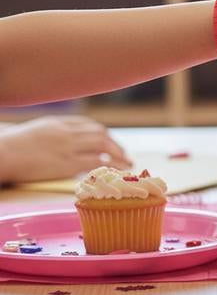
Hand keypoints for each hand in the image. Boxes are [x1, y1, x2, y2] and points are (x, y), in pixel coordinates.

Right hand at [0, 116, 130, 182]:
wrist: (1, 154)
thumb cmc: (11, 146)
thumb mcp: (37, 130)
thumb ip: (56, 132)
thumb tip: (72, 141)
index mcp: (59, 122)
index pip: (88, 124)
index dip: (102, 133)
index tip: (110, 140)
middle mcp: (67, 132)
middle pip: (99, 134)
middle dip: (114, 144)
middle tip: (123, 154)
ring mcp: (68, 147)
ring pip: (102, 146)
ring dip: (117, 154)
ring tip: (125, 163)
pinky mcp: (65, 164)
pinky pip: (93, 162)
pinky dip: (106, 165)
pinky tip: (112, 171)